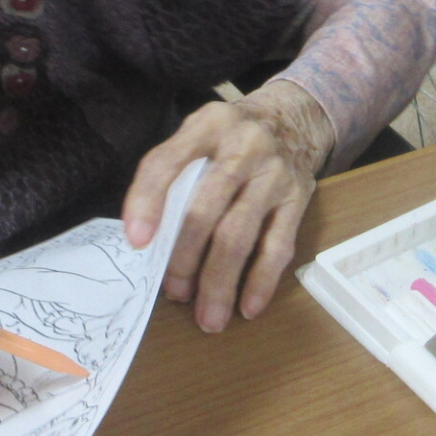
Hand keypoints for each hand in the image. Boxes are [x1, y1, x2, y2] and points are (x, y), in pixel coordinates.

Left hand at [123, 81, 331, 330]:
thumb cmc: (230, 138)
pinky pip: (280, 245)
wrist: (294, 118)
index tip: (136, 243)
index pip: (167, 163)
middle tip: (174, 292)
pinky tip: (248, 307)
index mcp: (207, 125)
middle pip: (205, 208)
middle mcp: (243, 145)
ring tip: (208, 317)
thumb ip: (174, 174)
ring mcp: (274, 173)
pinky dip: (262, 280)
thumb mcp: (199, 134)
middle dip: (185, 257)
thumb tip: (146, 241)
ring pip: (240, 233)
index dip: (148, 202)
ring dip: (220, 281)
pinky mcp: (299, 197)